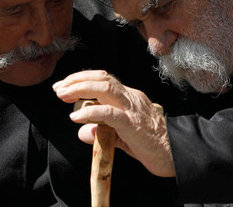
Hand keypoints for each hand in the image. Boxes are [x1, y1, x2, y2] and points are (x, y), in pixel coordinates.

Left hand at [53, 70, 174, 176]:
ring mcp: (133, 109)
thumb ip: (102, 131)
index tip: (63, 86)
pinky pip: (110, 113)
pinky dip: (90, 112)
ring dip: (80, 88)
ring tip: (63, 95)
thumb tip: (82, 132)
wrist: (175, 154)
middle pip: (102, 78)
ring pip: (106, 88)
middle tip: (58, 88)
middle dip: (77, 80)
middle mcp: (131, 98)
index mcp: (130, 98)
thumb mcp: (122, 137)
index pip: (104, 79)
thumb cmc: (151, 145)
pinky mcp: (132, 124)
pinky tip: (76, 117)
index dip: (82, 79)